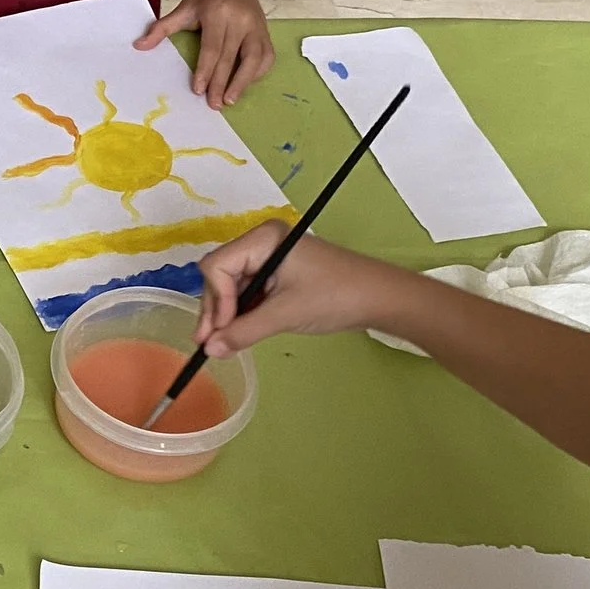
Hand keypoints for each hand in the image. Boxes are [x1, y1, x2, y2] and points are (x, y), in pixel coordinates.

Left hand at [136, 0, 272, 107]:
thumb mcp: (183, 8)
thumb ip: (162, 28)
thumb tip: (139, 46)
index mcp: (218, 13)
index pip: (212, 47)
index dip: (205, 70)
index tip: (198, 90)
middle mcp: (240, 20)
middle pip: (232, 56)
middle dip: (222, 83)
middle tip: (213, 104)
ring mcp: (257, 26)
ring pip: (255, 58)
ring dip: (243, 82)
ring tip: (230, 100)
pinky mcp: (265, 32)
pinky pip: (266, 56)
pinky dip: (258, 73)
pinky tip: (245, 84)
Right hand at [193, 226, 407, 352]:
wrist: (379, 298)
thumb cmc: (336, 296)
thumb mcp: (285, 315)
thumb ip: (244, 332)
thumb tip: (210, 349)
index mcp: (263, 239)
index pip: (216, 265)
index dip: (214, 299)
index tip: (221, 330)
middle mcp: (262, 242)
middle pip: (220, 275)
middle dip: (216, 309)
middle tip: (212, 343)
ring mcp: (270, 257)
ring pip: (232, 286)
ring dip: (228, 314)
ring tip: (225, 342)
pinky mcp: (279, 272)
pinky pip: (249, 290)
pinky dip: (243, 312)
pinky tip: (241, 332)